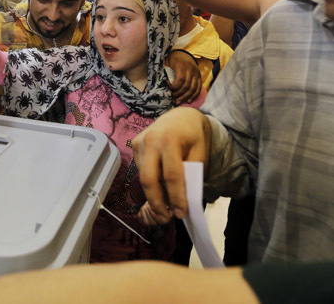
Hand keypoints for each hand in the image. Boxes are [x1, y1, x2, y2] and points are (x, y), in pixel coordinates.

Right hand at [132, 107, 210, 221]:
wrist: (180, 115)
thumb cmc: (193, 135)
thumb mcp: (200, 153)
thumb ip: (191, 175)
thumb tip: (182, 201)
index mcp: (170, 139)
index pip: (172, 175)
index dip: (176, 197)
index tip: (181, 213)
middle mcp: (150, 140)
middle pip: (149, 179)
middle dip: (156, 202)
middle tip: (165, 218)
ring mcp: (139, 142)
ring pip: (143, 176)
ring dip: (153, 194)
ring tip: (165, 205)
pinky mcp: (134, 145)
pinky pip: (141, 169)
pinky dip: (150, 181)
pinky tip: (160, 185)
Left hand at [165, 50, 201, 103]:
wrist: (183, 54)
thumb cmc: (172, 59)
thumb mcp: (166, 61)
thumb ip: (164, 70)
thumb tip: (161, 82)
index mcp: (181, 65)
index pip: (180, 79)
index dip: (174, 86)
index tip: (168, 87)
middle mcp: (191, 69)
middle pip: (186, 86)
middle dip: (179, 94)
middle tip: (172, 98)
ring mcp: (196, 73)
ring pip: (193, 88)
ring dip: (185, 97)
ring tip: (178, 102)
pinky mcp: (199, 77)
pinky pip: (198, 88)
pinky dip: (194, 95)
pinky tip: (188, 100)